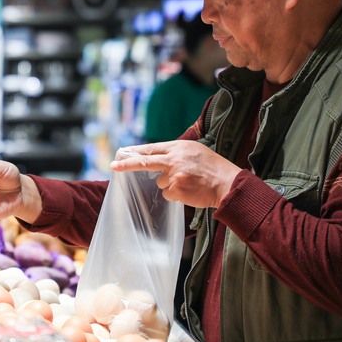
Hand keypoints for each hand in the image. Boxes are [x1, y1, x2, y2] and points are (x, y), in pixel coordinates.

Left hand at [109, 140, 241, 209]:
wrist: (228, 184)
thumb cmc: (214, 168)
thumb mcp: (196, 152)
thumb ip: (177, 153)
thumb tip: (158, 159)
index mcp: (179, 147)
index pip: (152, 148)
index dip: (135, 151)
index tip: (120, 152)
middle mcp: (174, 159)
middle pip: (145, 161)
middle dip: (127, 164)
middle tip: (113, 165)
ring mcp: (174, 174)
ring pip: (160, 183)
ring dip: (170, 185)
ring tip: (188, 183)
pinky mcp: (176, 189)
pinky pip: (168, 194)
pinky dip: (176, 195)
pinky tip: (189, 191)